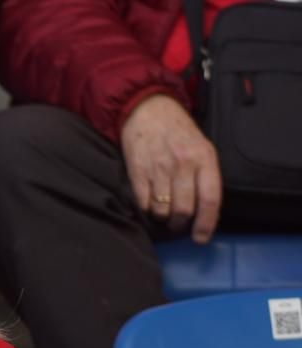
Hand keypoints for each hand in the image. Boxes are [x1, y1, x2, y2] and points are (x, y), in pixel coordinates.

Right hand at [119, 93, 221, 241]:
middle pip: (184, 209)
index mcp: (204, 158)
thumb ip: (205, 174)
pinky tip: (148, 204)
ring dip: (163, 217)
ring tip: (163, 213)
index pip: (210, 199)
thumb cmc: (177, 129)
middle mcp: (182, 165)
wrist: (147, 109)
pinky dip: (146, 209)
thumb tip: (204, 208)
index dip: (207, 224)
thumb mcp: (201, 146)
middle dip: (181, 224)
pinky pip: (142, 202)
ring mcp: (158, 168)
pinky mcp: (137, 171)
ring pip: (162, 209)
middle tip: (179, 225)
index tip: (201, 238)